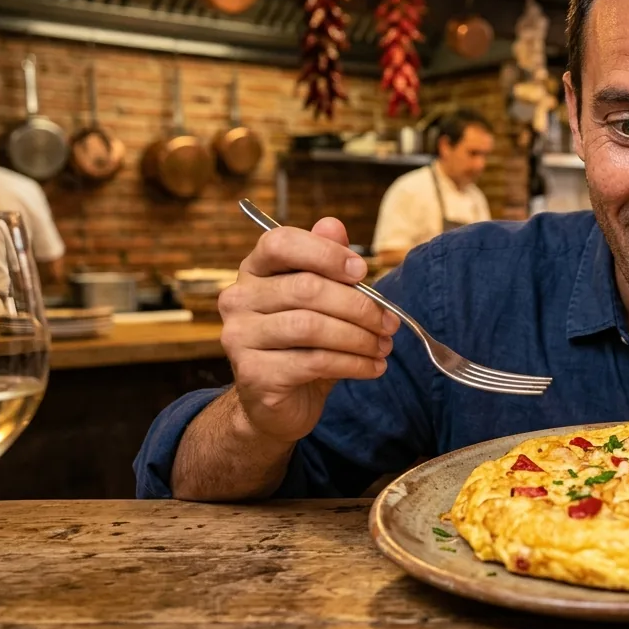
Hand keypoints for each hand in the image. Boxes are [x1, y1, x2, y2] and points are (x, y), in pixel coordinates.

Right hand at [217, 217, 400, 443]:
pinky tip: (372, 367)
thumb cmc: (302, 344)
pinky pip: (313, 361)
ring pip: (311, 327)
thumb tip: (333, 225)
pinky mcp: (253, 374)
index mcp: (254, 271)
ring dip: (359, 337)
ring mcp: (239, 337)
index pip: (280, 243)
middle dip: (359, 305)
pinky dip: (353, 364)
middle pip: (306, 288)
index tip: (362, 271)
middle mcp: (239, 299)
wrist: (278, 403)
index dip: (325, 253)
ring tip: (384, 346)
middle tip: (390, 322)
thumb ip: (326, 262)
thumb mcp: (320, 301)